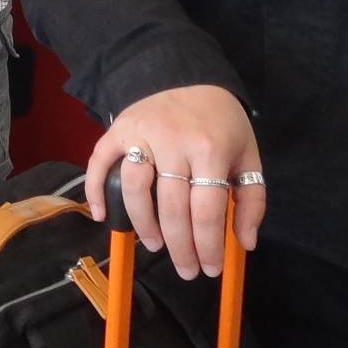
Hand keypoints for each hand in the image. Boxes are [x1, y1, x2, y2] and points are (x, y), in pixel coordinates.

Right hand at [86, 85, 263, 280]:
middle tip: (186, 270)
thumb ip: (252, 200)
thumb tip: (245, 243)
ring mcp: (142, 132)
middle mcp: (174, 140)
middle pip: (171, 206)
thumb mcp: (248, 157)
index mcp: (211, 149)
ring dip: (143, 224)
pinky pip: (100, 161)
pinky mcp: (119, 127)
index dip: (207, 245)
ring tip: (156, 245)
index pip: (206, 210)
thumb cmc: (222, 124)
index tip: (209, 268)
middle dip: (180, 247)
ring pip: (134, 188)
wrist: (193, 77)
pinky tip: (101, 216)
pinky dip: (95, 190)